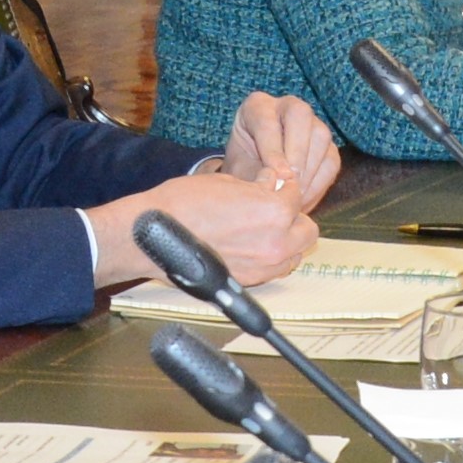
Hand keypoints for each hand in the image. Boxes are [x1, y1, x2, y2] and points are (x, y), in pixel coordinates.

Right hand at [86, 171, 318, 292]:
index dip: (281, 185)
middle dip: (294, 216)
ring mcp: (264, 266)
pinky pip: (275, 270)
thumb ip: (259, 187)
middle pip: (308, 230)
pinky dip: (270, 259)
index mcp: (275, 210)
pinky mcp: (249, 281)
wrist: (155, 234)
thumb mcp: (228, 180)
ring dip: (286, 240)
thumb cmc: (184, 203)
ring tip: (263, 229)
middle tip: (274, 207)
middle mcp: (277, 242)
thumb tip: (272, 186)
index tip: (270, 183)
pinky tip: (250, 246)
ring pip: (295, 254)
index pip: (295, 194)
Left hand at [224, 92, 341, 210]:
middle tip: (291, 182)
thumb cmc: (243, 168)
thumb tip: (281, 182)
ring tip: (295, 196)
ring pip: (320, 136)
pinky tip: (303, 199)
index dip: (273, 150)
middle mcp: (287, 107)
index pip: (267, 121)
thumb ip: (255, 172)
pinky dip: (319, 183)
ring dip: (309, 170)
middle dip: (297, 152)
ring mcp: (311, 123)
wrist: (255, 176)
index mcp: (257, 107)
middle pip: (300, 115)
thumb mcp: (239, 169)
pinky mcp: (326, 146)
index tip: (278, 176)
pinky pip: (331, 161)